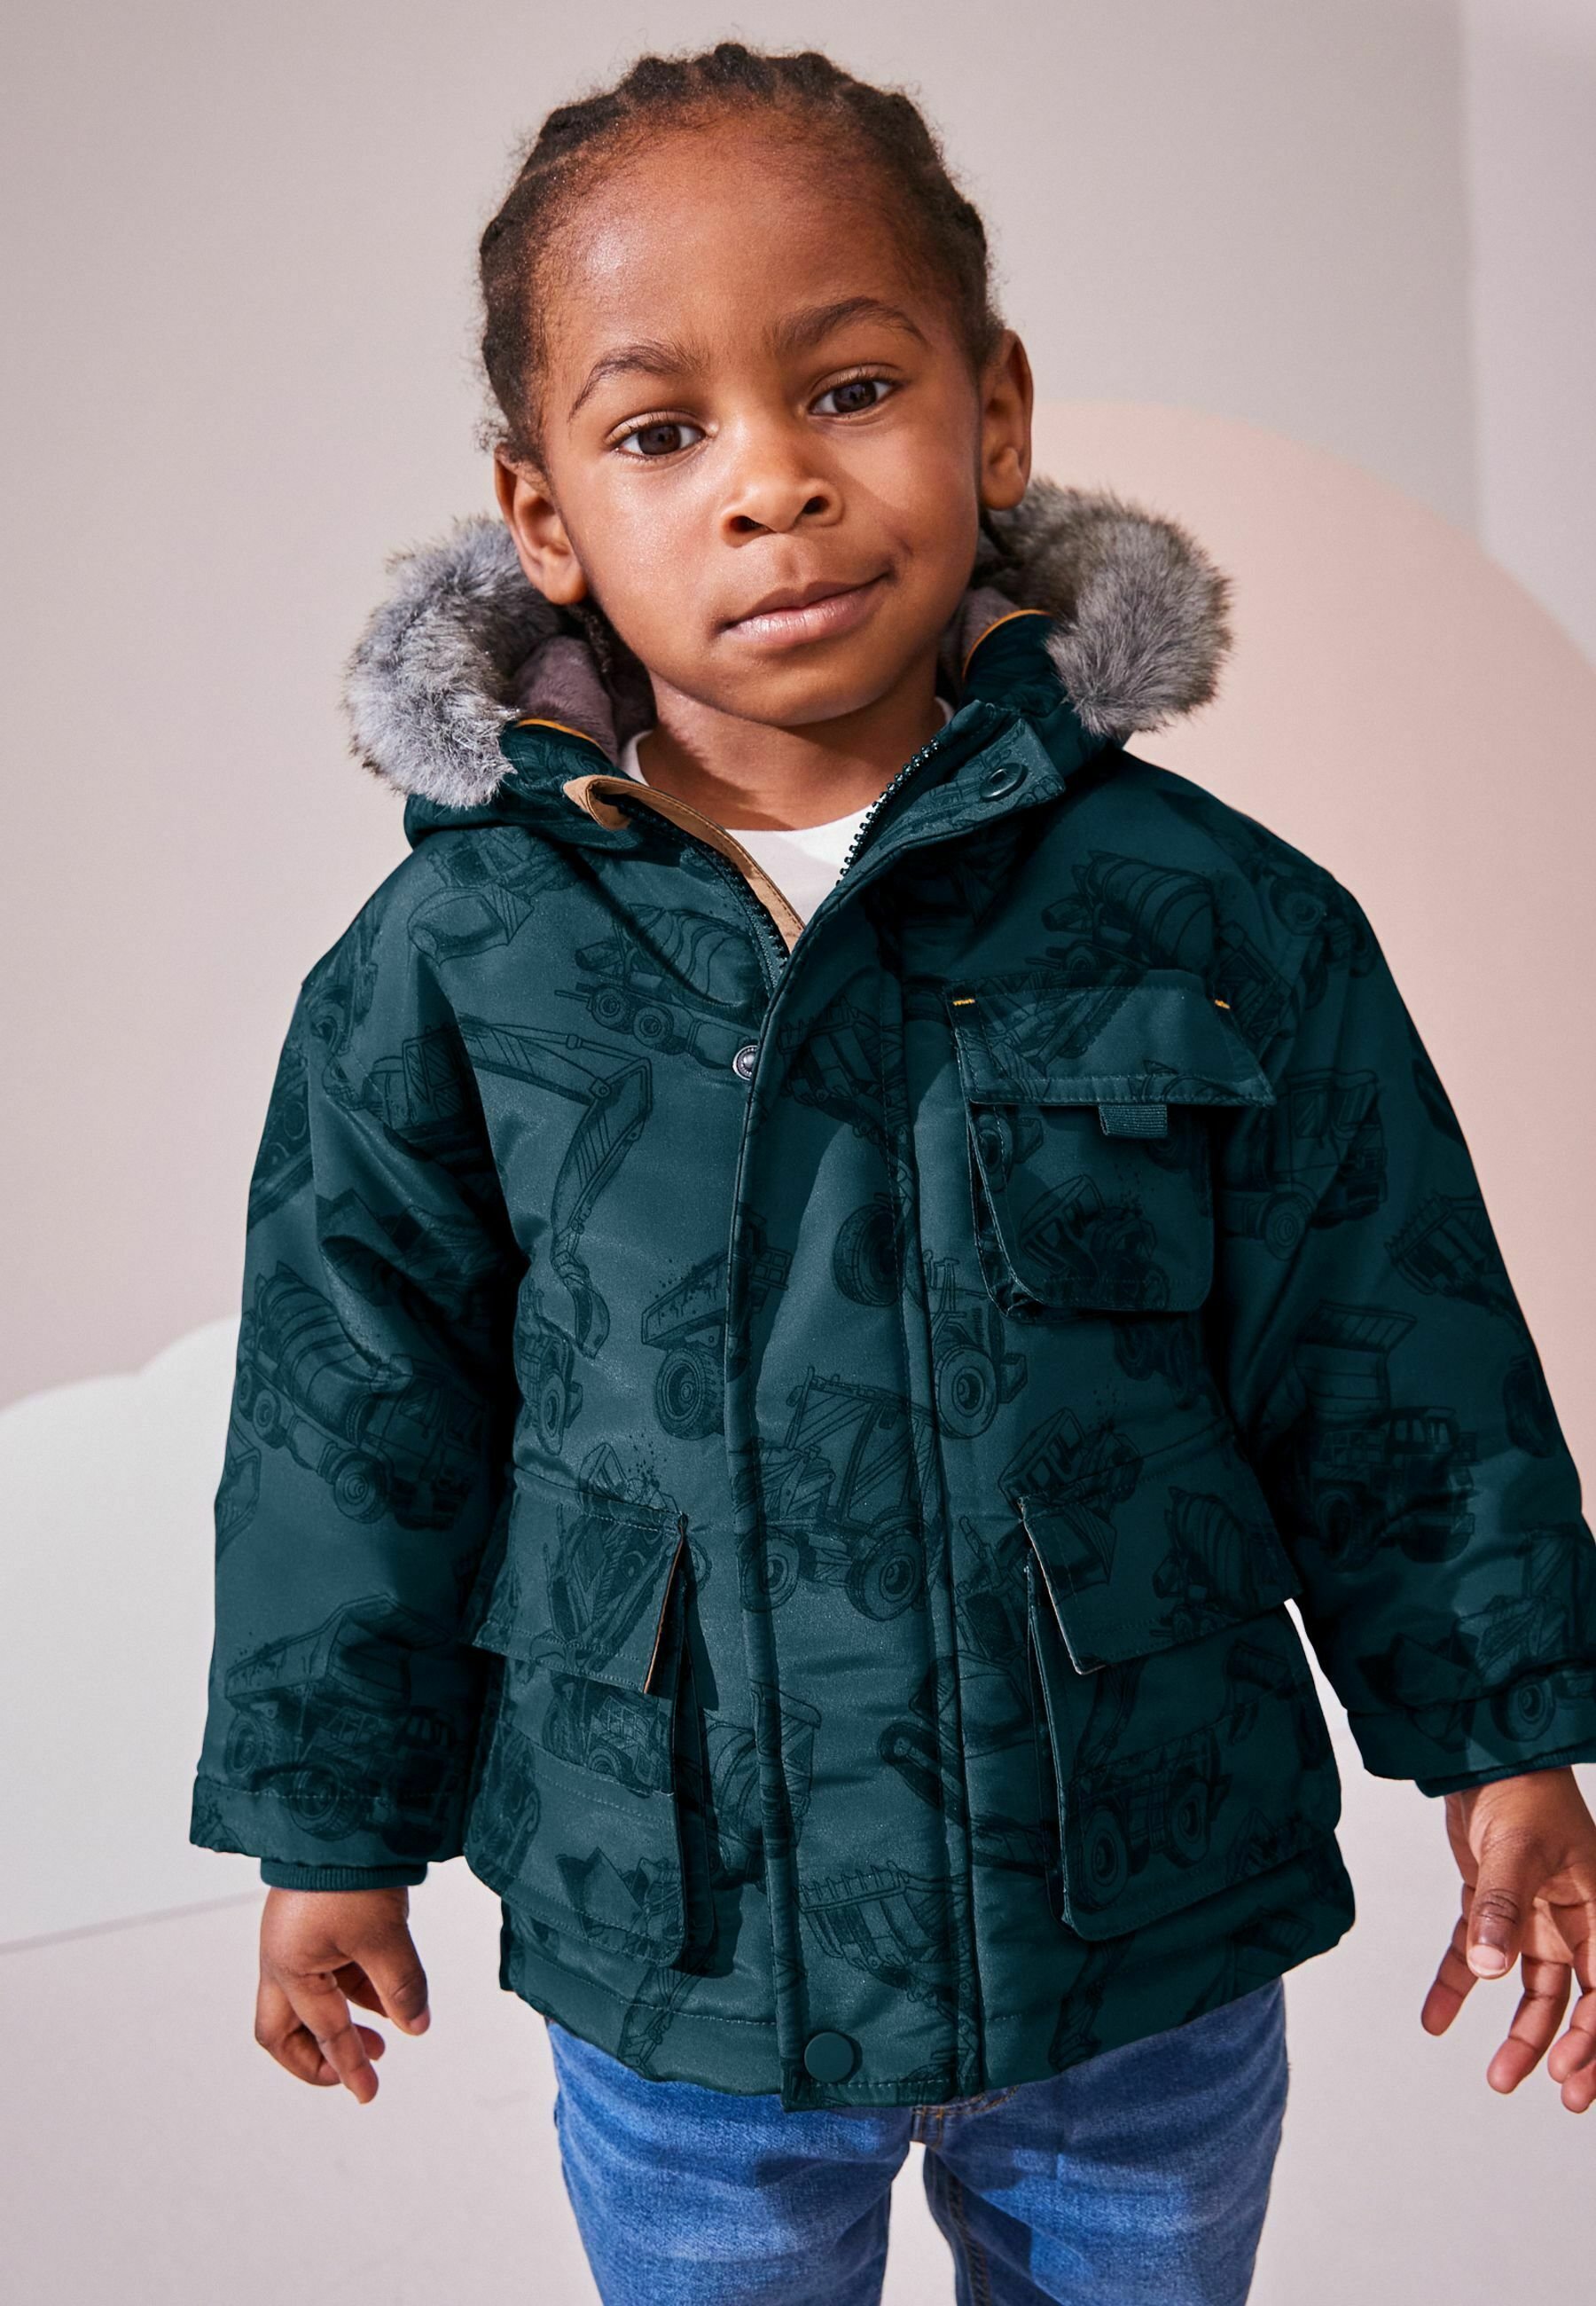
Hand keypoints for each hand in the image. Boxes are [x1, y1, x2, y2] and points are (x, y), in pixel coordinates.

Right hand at [256, 1886, 430, 2103]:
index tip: (369, 2094)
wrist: (338, 1812)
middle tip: (352, 2073)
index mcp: (288, 1968)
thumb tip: (418, 2028)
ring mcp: (295, 1940)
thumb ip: (401, 1985)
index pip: (325, 2031)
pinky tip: (390, 2000)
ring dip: (344, 2023)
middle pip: (283, 2030)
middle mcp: (282, 1959)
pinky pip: (330, 1972)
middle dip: (315, 2058)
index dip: (349, 2067)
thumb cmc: (350, 1874)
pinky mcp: (313, 1923)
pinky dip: (356, 1991)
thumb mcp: (383, 1935)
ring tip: (384, 2041)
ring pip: (311, 2001)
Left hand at [1420, 1765, 1595, 2110]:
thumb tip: (1488, 1968)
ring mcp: (1534, 1915)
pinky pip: (1474, 1957)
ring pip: (1534, 1990)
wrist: (1482, 1752)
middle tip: (1562, 2095)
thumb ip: (1500, 1908)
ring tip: (1498, 2078)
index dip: (1594, 2037)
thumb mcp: (1514, 1850)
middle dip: (1570, 2051)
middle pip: (1579, 2000)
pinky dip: (1455, 1987)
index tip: (1571, 2074)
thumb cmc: (1519, 1791)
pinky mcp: (1492, 1906)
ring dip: (1520, 2034)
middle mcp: (1573, 1919)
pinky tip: (1434, 2020)